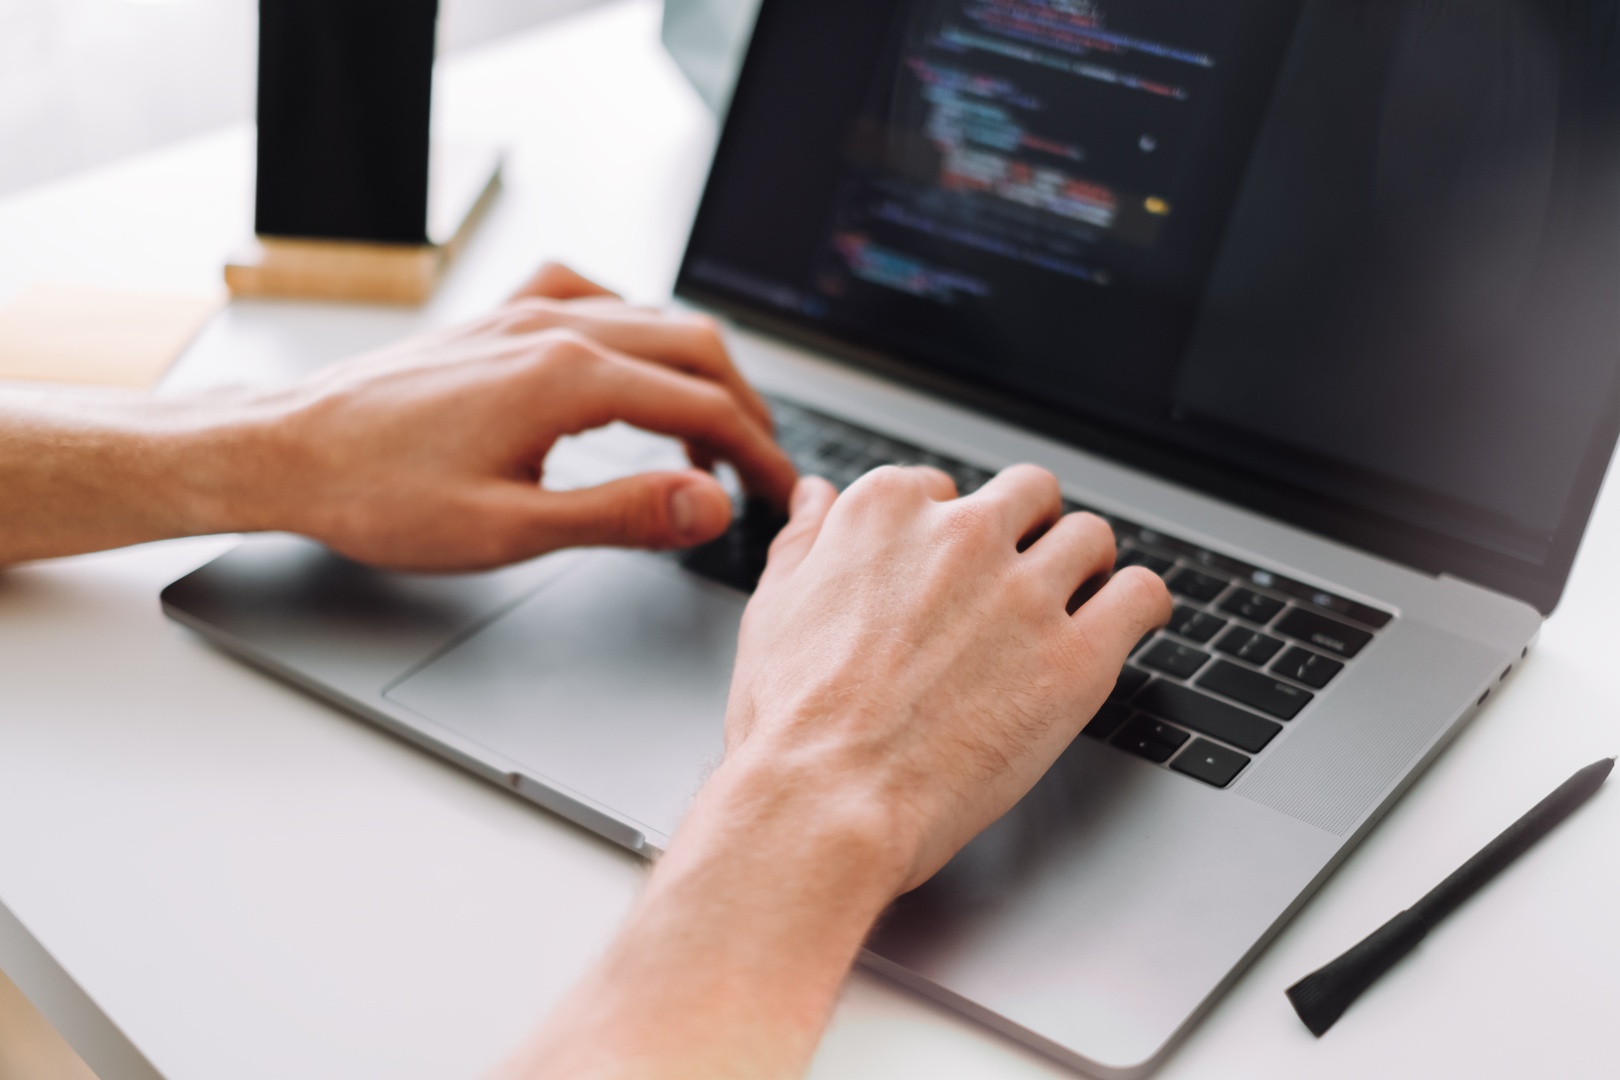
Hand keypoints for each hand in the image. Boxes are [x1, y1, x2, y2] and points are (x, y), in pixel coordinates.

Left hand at [238, 264, 795, 569]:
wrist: (287, 450)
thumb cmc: (380, 496)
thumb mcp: (510, 529)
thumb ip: (622, 514)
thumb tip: (712, 505)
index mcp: (567, 377)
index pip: (704, 408)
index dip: (759, 456)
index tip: (785, 496)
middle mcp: (555, 328)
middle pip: (695, 349)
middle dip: (745, 411)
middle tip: (762, 470)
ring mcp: (526, 315)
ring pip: (652, 319)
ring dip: (698, 373)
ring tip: (711, 437)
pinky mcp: (499, 320)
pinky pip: (592, 295)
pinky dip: (636, 329)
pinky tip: (630, 362)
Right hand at [726, 465, 1172, 890]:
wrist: (826, 799)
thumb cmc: (791, 721)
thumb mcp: (774, 609)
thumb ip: (806, 541)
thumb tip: (816, 496)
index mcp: (887, 512)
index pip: (945, 488)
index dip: (951, 531)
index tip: (951, 568)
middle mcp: (963, 535)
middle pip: (1029, 495)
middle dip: (1030, 529)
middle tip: (1022, 575)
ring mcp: (1025, 592)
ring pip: (1091, 537)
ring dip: (1087, 566)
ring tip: (1077, 602)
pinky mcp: (1077, 657)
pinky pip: (1143, 597)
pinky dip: (1141, 605)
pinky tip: (1128, 621)